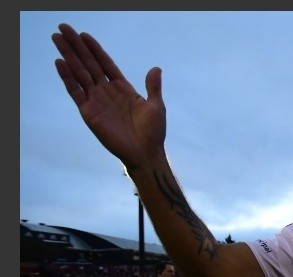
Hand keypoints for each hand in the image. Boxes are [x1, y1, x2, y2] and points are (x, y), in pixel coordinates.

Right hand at [51, 24, 166, 170]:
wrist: (145, 153)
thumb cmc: (153, 133)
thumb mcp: (155, 106)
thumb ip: (152, 86)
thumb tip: (156, 68)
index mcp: (123, 89)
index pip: (105, 64)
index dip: (95, 50)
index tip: (84, 35)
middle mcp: (107, 92)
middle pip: (88, 64)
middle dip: (76, 47)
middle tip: (63, 28)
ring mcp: (97, 101)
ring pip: (79, 73)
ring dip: (68, 56)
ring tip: (57, 39)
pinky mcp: (89, 112)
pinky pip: (76, 92)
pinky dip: (68, 77)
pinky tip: (61, 63)